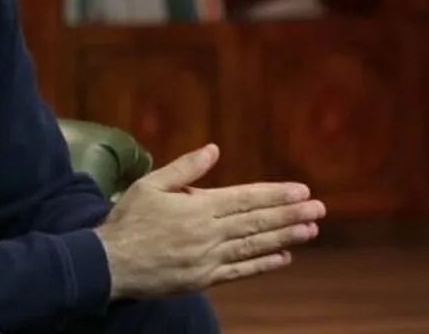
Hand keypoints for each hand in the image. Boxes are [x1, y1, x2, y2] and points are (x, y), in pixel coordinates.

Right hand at [95, 143, 324, 300]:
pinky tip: (284, 258)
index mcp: (196, 207)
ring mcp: (208, 258)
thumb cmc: (128, 221)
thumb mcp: (150, 185)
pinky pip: (240, 271)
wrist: (110, 263)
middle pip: (256, 222)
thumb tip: (213, 149)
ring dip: (284, 237)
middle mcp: (208, 233)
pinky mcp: (204, 279)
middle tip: (318, 209)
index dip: (274, 195)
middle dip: (289, 214)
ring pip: (254, 246)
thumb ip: (184, 168)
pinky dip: (263, 264)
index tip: (300, 191)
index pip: (244, 199)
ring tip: (310, 229)